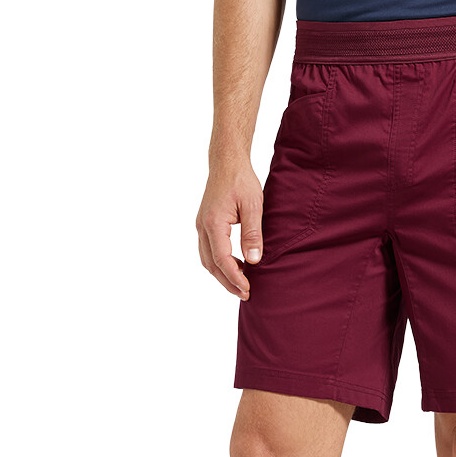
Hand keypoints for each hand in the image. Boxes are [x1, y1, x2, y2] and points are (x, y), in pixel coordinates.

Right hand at [196, 162, 263, 300]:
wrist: (227, 162)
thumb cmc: (241, 180)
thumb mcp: (253, 206)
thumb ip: (253, 234)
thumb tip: (254, 260)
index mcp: (213, 222)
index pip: (222, 259)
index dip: (235, 277)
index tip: (248, 289)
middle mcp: (202, 226)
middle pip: (211, 264)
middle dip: (227, 282)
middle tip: (245, 295)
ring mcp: (201, 226)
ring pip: (207, 260)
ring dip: (222, 275)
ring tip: (241, 285)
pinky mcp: (205, 224)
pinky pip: (208, 251)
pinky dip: (220, 264)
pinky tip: (236, 267)